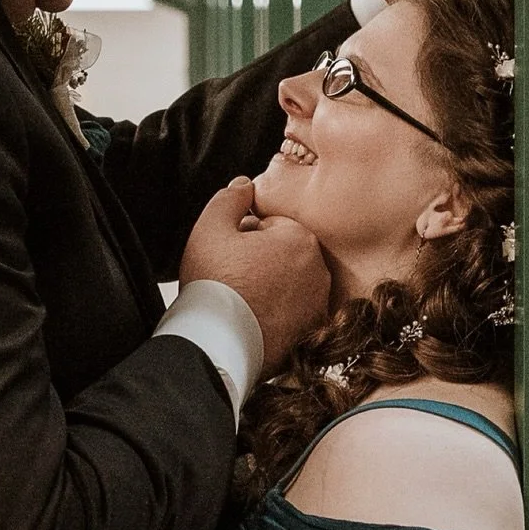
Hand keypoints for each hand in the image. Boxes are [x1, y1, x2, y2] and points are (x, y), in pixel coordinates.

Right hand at [180, 178, 330, 369]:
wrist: (218, 345)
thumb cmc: (213, 286)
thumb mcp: (210, 229)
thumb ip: (230, 198)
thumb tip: (246, 184)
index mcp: (299, 238)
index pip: (270, 226)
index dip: (244, 237)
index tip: (230, 255)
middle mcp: (318, 269)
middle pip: (283, 253)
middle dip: (261, 260)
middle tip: (233, 277)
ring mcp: (318, 303)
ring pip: (290, 282)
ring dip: (270, 286)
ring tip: (243, 300)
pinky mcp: (312, 331)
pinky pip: (295, 311)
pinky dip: (279, 313)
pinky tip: (255, 320)